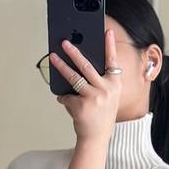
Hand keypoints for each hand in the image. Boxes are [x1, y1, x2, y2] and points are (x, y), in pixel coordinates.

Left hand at [51, 28, 120, 143]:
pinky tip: (66, 102)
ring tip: (53, 58)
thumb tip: (76, 65)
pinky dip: (65, 99)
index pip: (112, 61)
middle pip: (87, 66)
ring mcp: (95, 98)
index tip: (106, 31)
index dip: (110, 46)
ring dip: (62, 66)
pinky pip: (68, 97)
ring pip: (74, 78)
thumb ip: (96, 82)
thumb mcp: (106, 96)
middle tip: (64, 42)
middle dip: (74, 52)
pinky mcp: (82, 106)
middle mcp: (107, 89)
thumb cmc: (100, 114)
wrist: (97, 137)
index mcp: (114, 84)